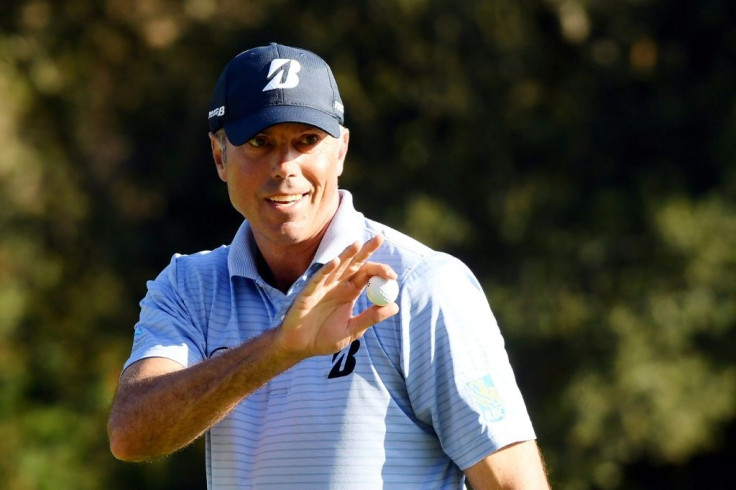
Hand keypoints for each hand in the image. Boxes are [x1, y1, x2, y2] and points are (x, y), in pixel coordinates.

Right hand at [276, 234, 398, 358]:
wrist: (300, 346)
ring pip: (337, 266)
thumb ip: (370, 318)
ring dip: (347, 255)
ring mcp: (322, 286)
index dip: (379, 271)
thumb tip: (394, 306)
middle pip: (354, 263)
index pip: (367, 274)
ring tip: (358, 244)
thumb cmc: (325, 338)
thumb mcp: (352, 330)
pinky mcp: (308, 293)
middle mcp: (337, 284)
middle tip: (380, 238)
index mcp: (350, 291)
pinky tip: (334, 263)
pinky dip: (325, 271)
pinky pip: (317, 279)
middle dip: (366, 250)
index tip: (392, 275)